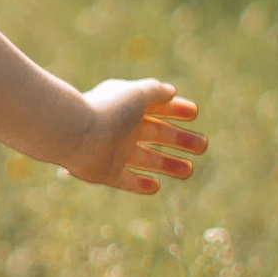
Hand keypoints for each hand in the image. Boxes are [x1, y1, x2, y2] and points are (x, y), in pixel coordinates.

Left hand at [66, 80, 209, 194]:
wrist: (75, 133)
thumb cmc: (108, 110)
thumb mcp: (136, 94)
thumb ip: (155, 91)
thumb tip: (171, 92)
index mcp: (128, 107)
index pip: (156, 107)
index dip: (176, 109)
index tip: (194, 112)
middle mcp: (121, 129)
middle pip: (156, 135)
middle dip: (180, 140)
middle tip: (203, 145)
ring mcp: (114, 152)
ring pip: (147, 159)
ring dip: (168, 164)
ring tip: (189, 170)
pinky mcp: (106, 173)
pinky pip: (126, 180)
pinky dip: (140, 184)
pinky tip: (156, 185)